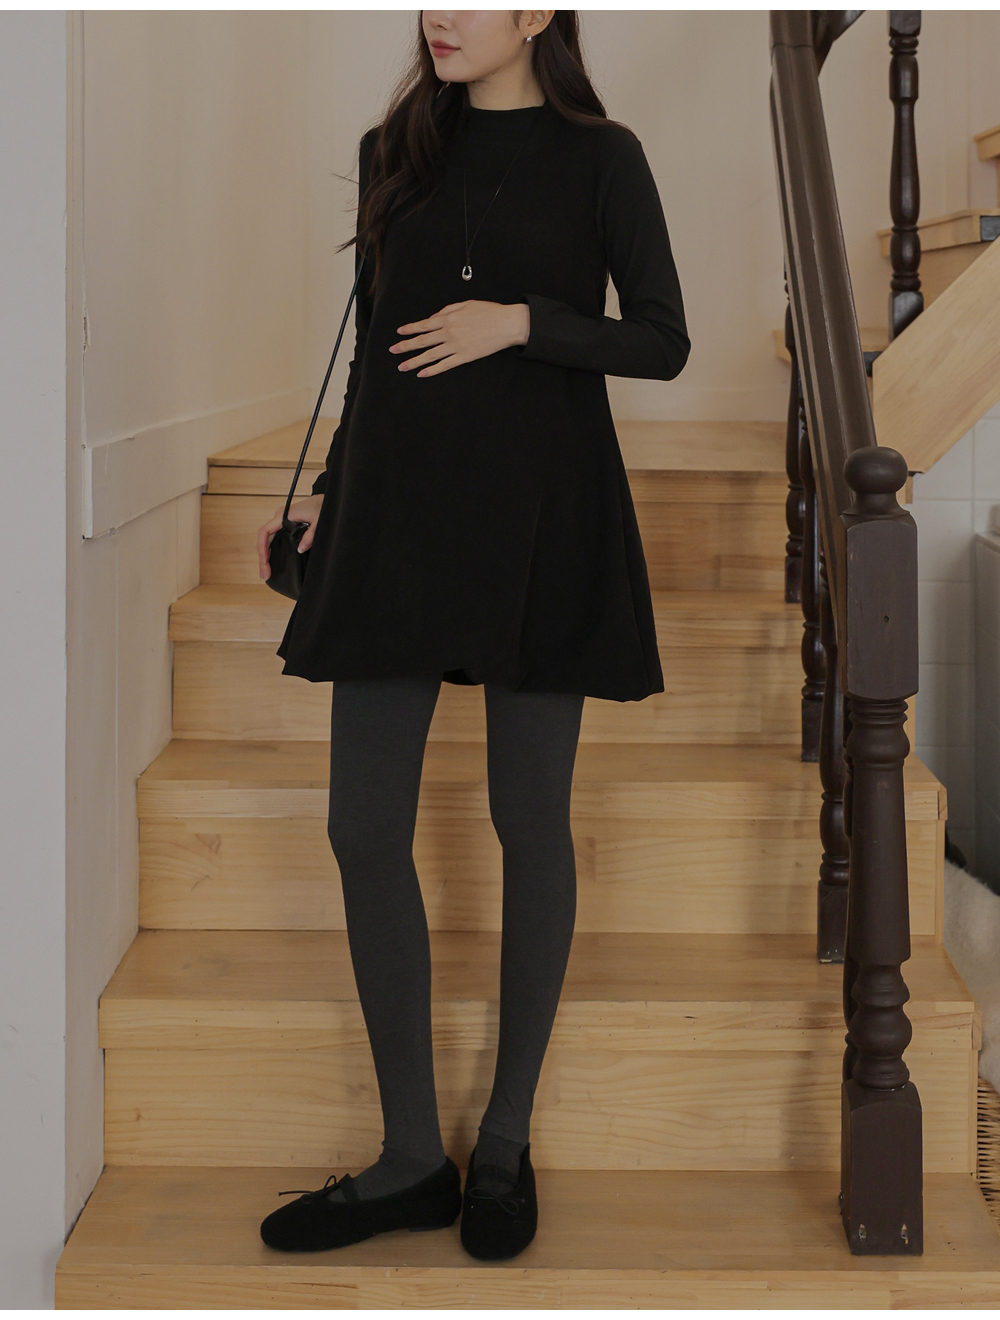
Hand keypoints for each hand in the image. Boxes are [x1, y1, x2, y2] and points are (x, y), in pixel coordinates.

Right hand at [257, 493, 323, 580]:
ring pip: (268, 540)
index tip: (265, 562)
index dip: (262, 548)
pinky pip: (274, 538)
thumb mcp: (319, 521)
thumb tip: (300, 550)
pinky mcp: (286, 525)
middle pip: (264, 539)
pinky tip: (272, 562)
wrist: (326, 499)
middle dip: (263, 557)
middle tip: (265, 575)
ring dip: (265, 555)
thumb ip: (310, 535)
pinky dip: (271, 551)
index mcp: (283, 515)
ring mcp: (281, 521)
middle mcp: (279, 517)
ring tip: (266, 572)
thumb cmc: (322, 506)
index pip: (264, 532)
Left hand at [390, 300, 529, 376]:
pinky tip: (422, 374)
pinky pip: (445, 365)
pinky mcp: (465, 357)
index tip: (399, 333)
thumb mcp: (466, 304)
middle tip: (393, 351)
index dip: (410, 329)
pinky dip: (433, 370)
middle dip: (406, 346)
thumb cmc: (488, 311)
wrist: (507, 324)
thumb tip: (433, 318)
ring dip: (414, 361)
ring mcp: (456, 346)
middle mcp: (449, 332)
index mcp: (449, 318)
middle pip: (423, 341)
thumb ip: (447, 310)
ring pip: (430, 355)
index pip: (424, 325)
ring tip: (402, 366)